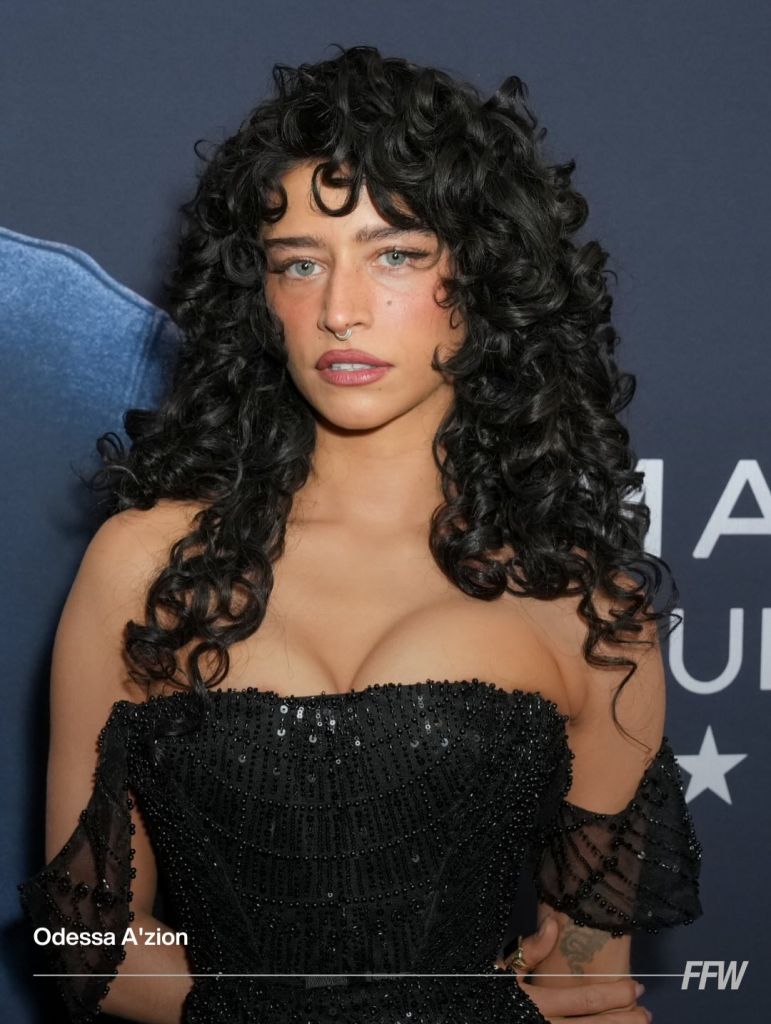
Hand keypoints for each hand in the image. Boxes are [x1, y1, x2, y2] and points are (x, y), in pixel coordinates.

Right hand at [494, 917, 651, 1021]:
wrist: (462, 1016)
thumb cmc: (482, 993)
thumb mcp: (503, 969)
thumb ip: (530, 950)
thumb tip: (555, 924)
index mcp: (536, 1004)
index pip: (583, 999)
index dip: (613, 994)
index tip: (636, 988)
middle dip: (624, 1021)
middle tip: (646, 1013)